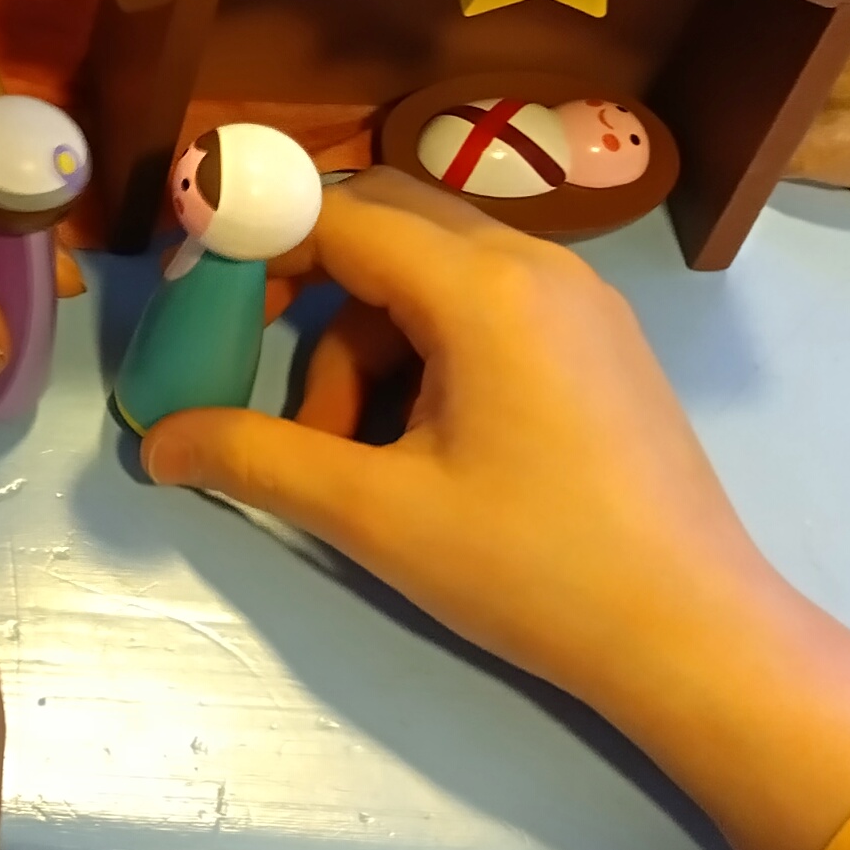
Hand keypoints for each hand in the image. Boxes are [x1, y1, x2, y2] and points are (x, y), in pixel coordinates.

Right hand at [137, 173, 849, 849]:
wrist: (695, 635)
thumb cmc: (534, 570)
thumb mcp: (377, 516)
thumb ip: (257, 459)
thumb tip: (154, 442)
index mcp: (483, 287)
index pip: (339, 213)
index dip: (255, 239)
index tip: (197, 292)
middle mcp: (537, 263)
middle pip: (387, 220)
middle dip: (309, 283)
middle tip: (252, 360)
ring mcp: (580, 299)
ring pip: (434, 270)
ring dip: (368, 336)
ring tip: (351, 450)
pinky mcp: (601, 340)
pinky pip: (486, 303)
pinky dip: (428, 348)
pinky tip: (419, 442)